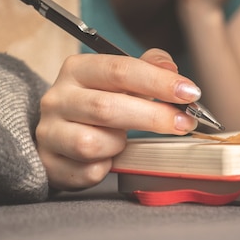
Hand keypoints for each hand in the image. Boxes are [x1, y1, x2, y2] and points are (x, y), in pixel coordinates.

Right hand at [36, 49, 200, 190]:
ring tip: (123, 141)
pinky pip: (89, 172)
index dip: (158, 82)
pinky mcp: (50, 164)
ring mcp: (50, 133)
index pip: (119, 70)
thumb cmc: (98, 106)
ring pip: (92, 143)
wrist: (59, 136)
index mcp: (77, 70)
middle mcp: (58, 99)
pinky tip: (108, 159)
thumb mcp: (120, 80)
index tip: (190, 93)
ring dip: (119, 145)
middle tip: (184, 123)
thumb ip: (147, 68)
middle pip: (107, 107)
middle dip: (153, 117)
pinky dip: (105, 168)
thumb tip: (170, 67)